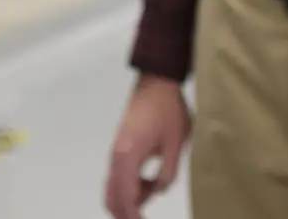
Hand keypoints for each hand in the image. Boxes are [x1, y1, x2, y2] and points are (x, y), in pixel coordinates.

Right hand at [104, 74, 191, 218]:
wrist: (157, 83)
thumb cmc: (168, 110)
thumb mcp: (175, 145)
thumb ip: (167, 173)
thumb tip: (158, 190)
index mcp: (128, 156)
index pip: (125, 197)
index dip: (133, 216)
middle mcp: (116, 156)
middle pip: (112, 197)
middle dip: (126, 212)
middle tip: (144, 218)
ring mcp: (116, 152)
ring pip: (114, 188)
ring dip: (131, 198)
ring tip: (154, 190)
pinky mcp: (120, 148)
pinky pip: (119, 176)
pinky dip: (130, 187)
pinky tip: (149, 183)